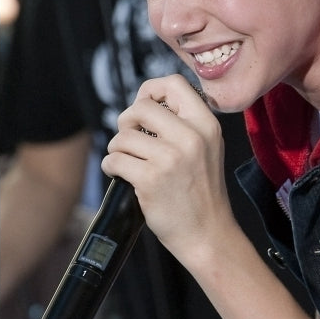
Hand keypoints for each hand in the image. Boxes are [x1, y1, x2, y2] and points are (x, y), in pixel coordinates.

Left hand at [102, 75, 233, 268]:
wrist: (208, 234)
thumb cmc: (202, 194)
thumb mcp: (207, 150)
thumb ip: (184, 125)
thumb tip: (144, 103)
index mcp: (207, 126)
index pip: (174, 84)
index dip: (151, 90)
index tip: (145, 106)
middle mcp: (191, 138)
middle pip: (141, 107)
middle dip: (127, 122)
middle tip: (131, 140)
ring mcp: (171, 158)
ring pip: (123, 136)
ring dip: (118, 150)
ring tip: (129, 163)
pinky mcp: (151, 179)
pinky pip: (114, 160)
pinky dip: (111, 167)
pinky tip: (123, 176)